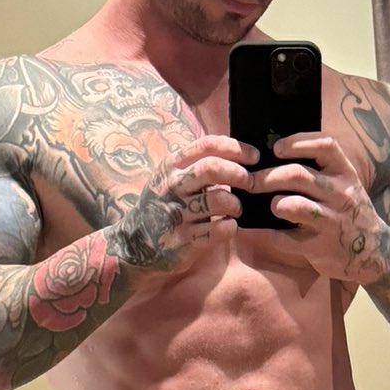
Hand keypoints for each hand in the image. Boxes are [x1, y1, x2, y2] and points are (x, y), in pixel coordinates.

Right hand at [108, 133, 253, 285]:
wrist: (135, 244)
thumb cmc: (164, 206)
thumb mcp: (172, 178)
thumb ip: (198, 164)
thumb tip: (237, 152)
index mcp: (172, 166)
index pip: (208, 145)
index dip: (236, 148)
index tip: (254, 157)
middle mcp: (172, 186)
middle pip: (213, 168)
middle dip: (239, 174)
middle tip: (250, 183)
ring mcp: (177, 214)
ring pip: (219, 200)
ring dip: (236, 204)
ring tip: (235, 209)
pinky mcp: (183, 240)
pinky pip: (218, 230)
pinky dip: (230, 226)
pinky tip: (227, 226)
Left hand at [253, 135, 384, 284]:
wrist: (375, 253)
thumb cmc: (349, 213)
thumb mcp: (345, 187)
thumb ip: (320, 172)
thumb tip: (275, 156)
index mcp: (346, 174)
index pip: (324, 146)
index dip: (297, 143)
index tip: (276, 149)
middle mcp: (341, 195)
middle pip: (297, 175)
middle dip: (266, 176)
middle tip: (250, 181)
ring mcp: (332, 222)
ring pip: (291, 205)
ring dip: (273, 203)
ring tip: (270, 205)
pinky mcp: (320, 247)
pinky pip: (286, 238)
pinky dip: (272, 233)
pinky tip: (269, 230)